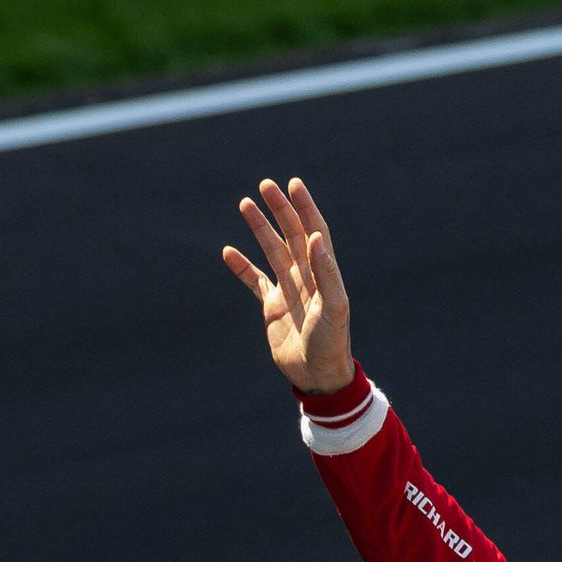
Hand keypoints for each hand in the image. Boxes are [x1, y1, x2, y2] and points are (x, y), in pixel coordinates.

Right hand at [220, 176, 355, 395]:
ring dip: (259, 228)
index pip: (314, 231)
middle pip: (291, 235)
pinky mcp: (272, 307)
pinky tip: (228, 251)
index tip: (293, 184)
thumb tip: (315, 237)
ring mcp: (288, 290)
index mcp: (323, 274)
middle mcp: (306, 277)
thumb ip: (326, 272)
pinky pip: (255, 281)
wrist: (317, 376)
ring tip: (245, 204)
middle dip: (279, 209)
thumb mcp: (333, 308)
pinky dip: (242, 266)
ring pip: (272, 251)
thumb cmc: (331, 343)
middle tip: (265, 185)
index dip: (305, 208)